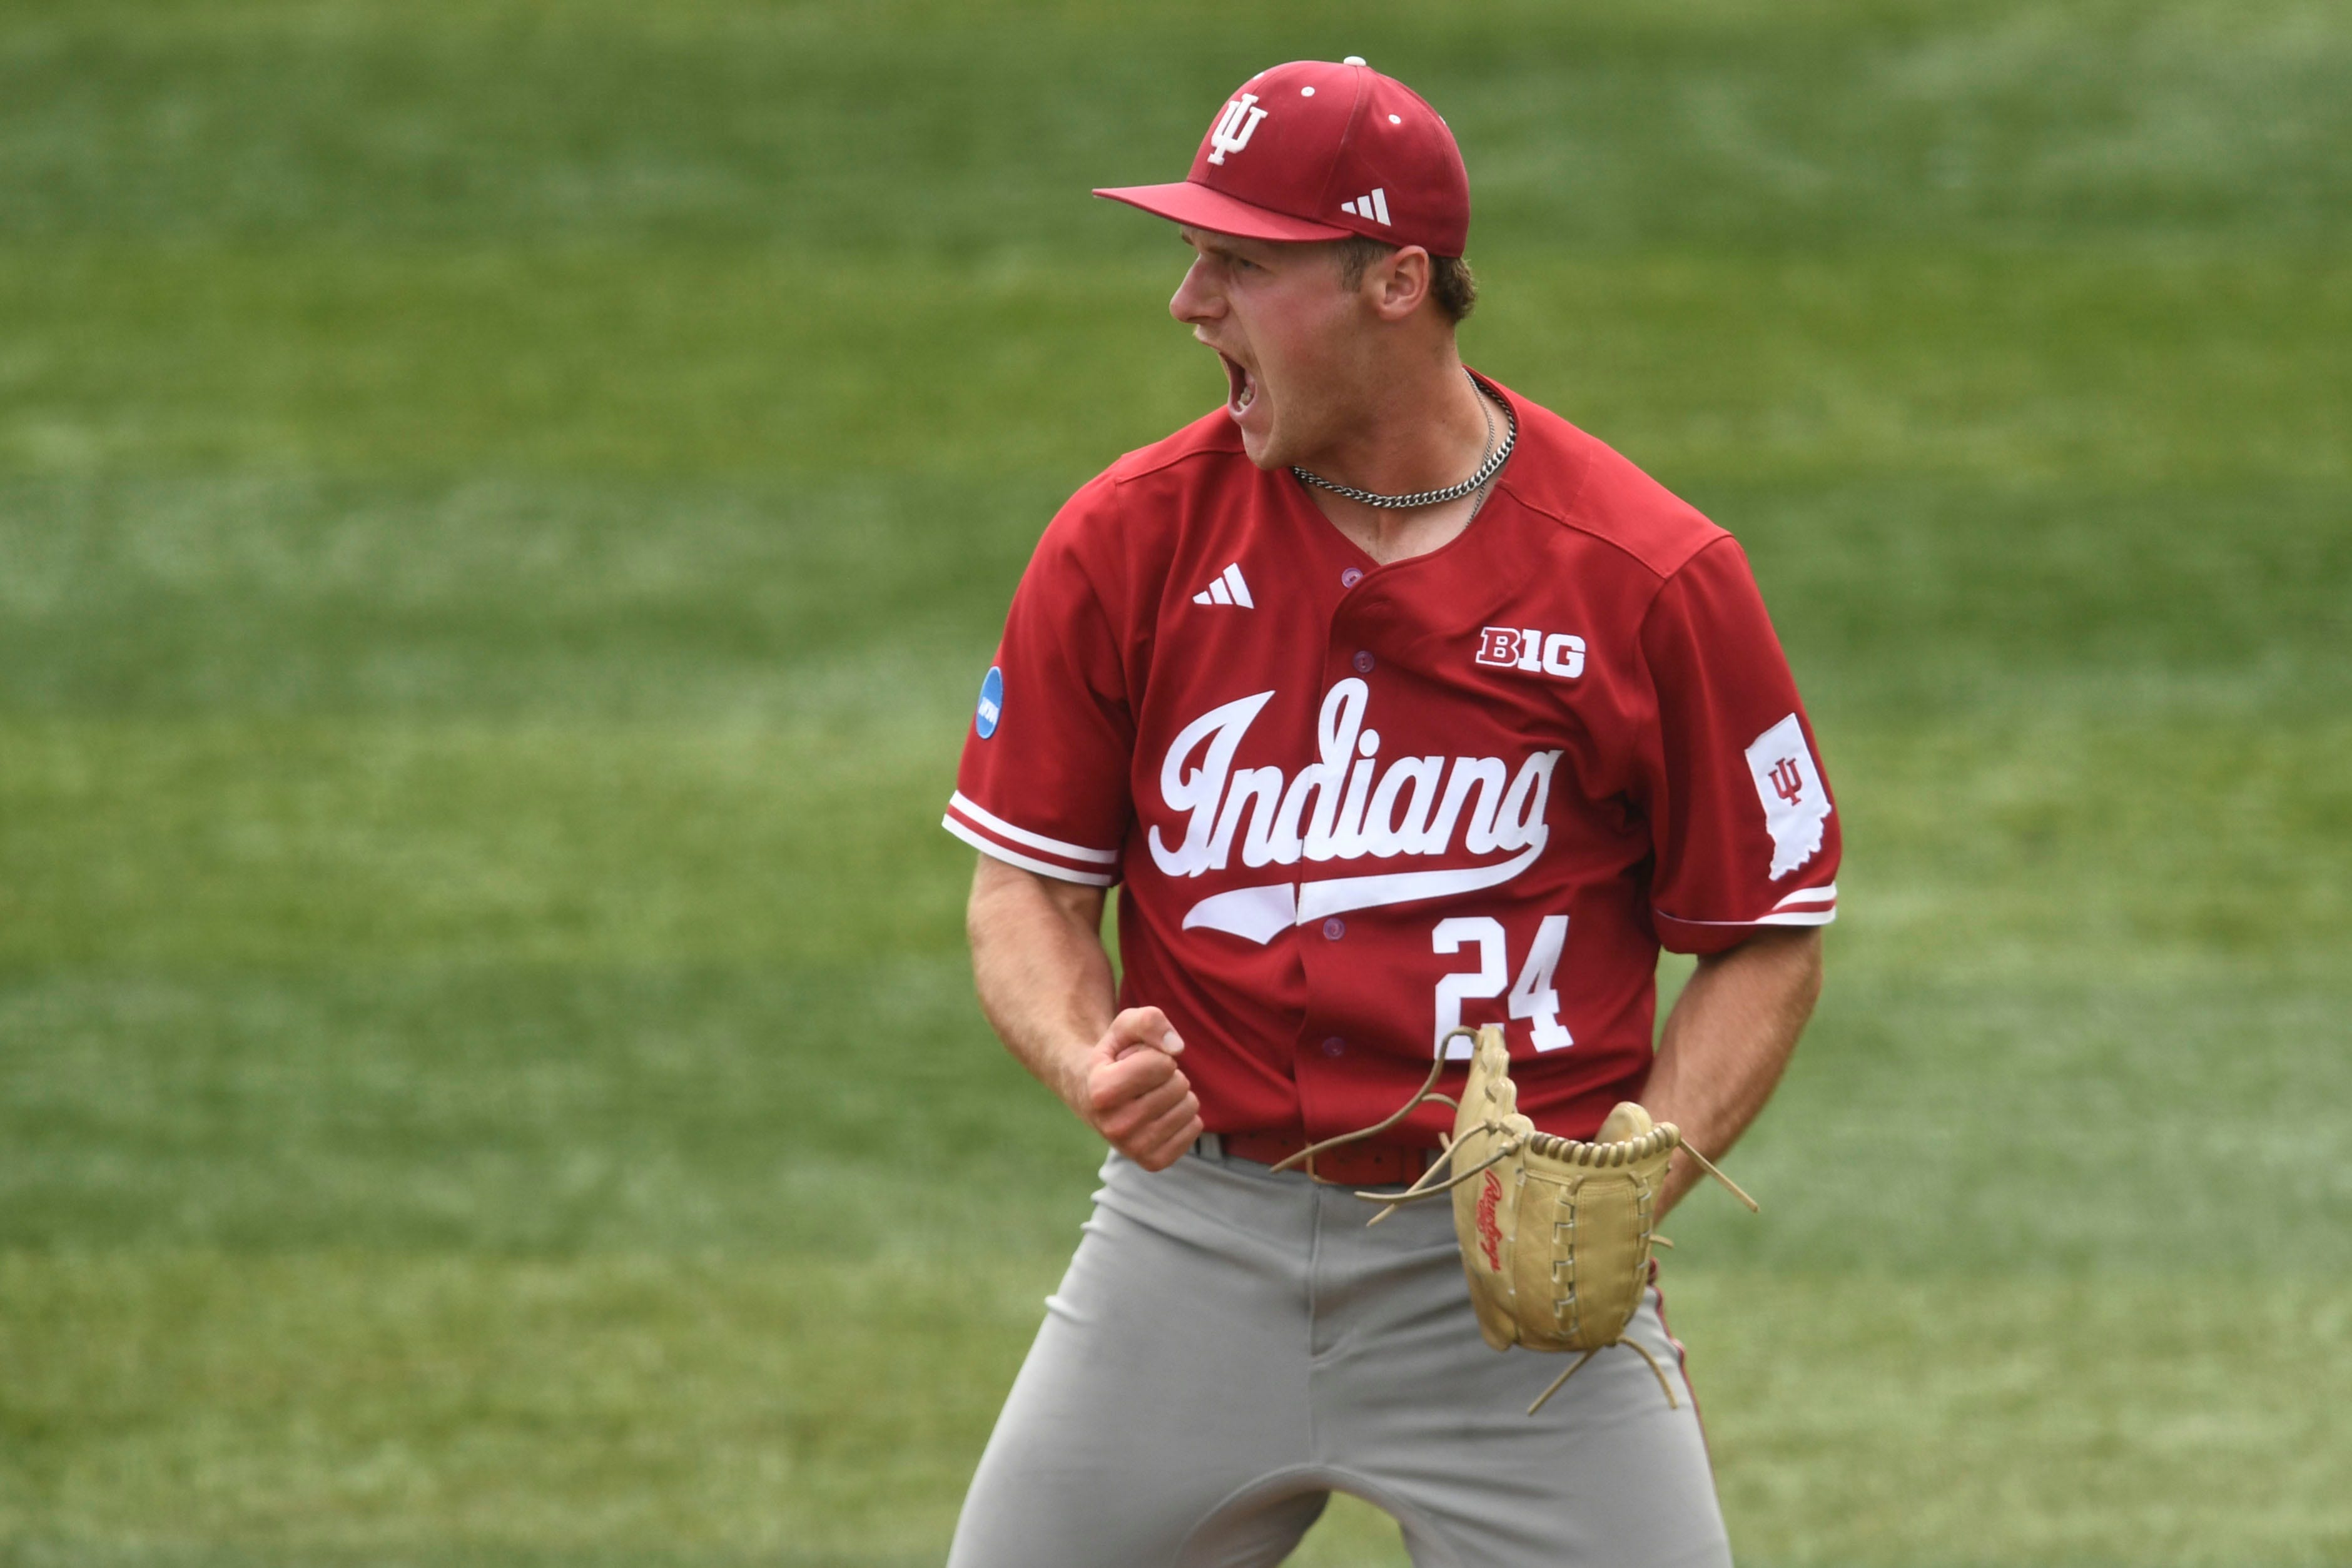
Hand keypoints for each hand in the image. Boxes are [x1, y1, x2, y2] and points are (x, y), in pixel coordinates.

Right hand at [1074, 1007, 1201, 1170]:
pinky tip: (1161, 1113)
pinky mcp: (1153, 1162)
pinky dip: (1185, 1115)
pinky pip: (1195, 1128)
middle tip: (1144, 1081)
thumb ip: (1149, 1021)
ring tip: (1151, 1095)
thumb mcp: (1124, 1027)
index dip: (1155, 1054)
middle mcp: (1114, 1126)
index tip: (1135, 1062)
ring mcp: (1133, 1148)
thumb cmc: (1115, 1056)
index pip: (1162, 1063)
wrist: (1094, 1096)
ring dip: (1177, 1094)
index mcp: (1102, 1092)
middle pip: (1178, 1085)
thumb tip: (1177, 1048)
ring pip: (1190, 1106)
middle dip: (1168, 1074)